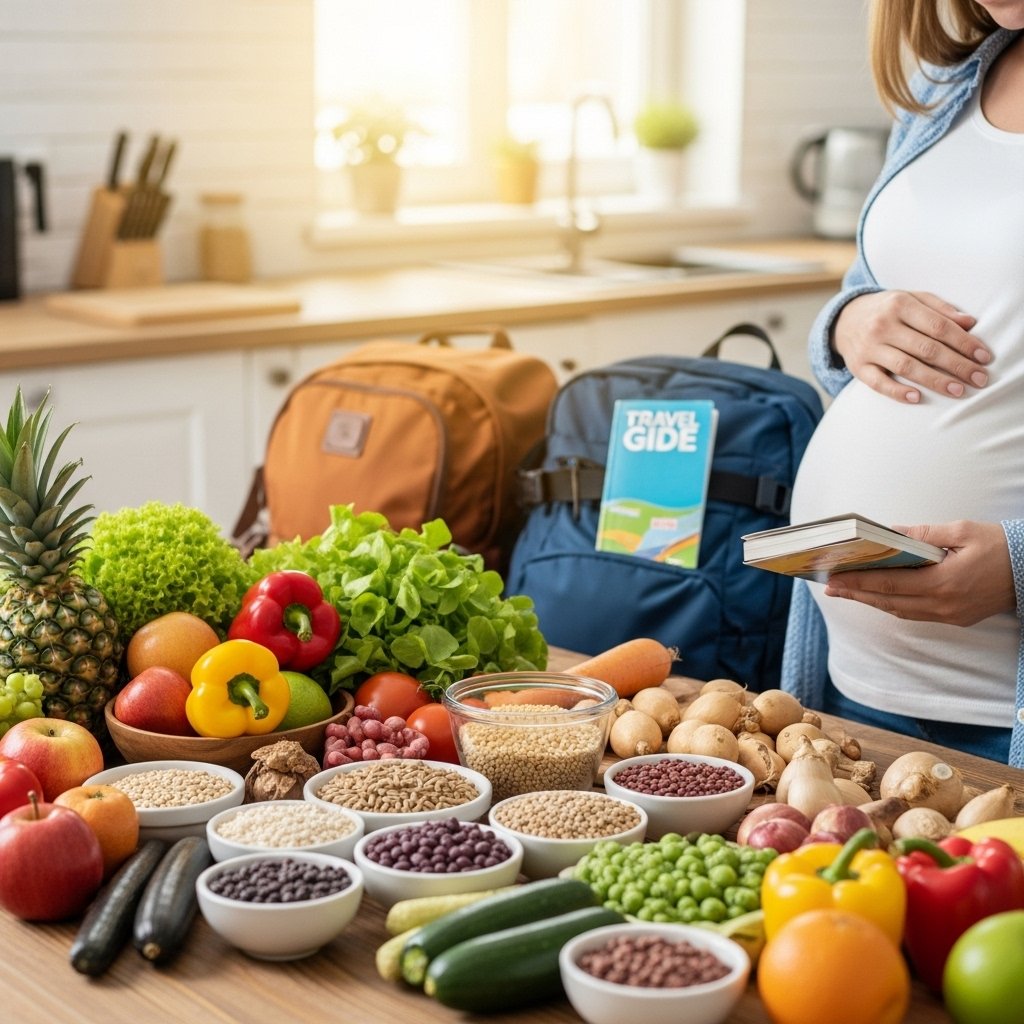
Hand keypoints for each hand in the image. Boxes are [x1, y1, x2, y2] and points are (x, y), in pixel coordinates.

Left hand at [823, 520, 1014, 625]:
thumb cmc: (999, 545)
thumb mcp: (960, 530)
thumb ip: (921, 535)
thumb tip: (886, 533)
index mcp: (943, 581)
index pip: (888, 583)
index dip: (857, 581)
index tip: (833, 577)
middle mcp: (943, 604)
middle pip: (888, 600)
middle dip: (856, 593)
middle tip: (829, 586)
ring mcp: (950, 615)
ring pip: (899, 610)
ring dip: (871, 600)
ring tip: (846, 590)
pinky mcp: (956, 618)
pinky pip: (915, 614)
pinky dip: (893, 604)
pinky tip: (878, 595)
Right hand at [833, 291, 991, 402]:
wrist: (844, 318)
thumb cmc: (887, 310)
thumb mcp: (911, 299)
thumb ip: (940, 308)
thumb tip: (970, 323)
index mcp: (900, 305)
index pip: (939, 326)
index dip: (964, 343)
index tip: (984, 357)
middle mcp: (883, 325)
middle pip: (926, 348)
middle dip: (957, 365)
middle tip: (979, 379)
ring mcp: (869, 348)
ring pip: (906, 366)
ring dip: (935, 380)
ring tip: (958, 391)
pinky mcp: (858, 367)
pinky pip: (878, 382)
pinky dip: (896, 391)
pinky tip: (916, 398)